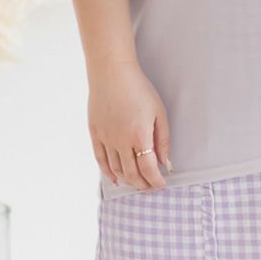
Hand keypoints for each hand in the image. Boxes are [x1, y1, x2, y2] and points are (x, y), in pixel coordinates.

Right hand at [87, 60, 172, 191]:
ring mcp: (106, 138)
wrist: (112, 72)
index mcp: (139, 136)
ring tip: (137, 183)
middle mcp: (121, 141)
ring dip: (128, 180)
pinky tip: (115, 178)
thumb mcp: (159, 112)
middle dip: (143, 184)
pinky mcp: (95, 134)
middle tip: (151, 187)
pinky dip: (108, 172)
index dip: (156, 181)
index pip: (148, 169)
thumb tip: (165, 163)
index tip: (162, 184)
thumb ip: (163, 140)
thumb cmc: (138, 89)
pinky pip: (100, 160)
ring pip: (116, 169)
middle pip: (132, 174)